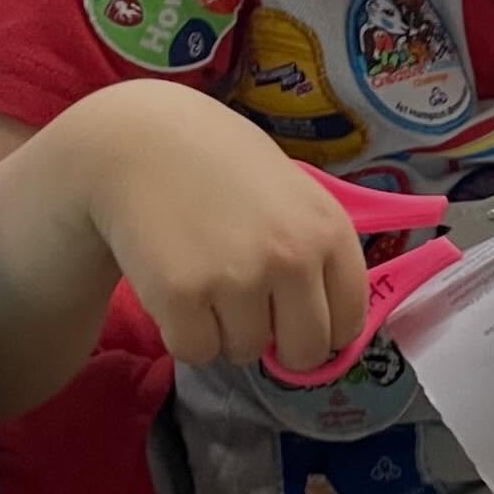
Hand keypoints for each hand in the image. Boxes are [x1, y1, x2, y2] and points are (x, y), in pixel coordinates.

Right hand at [76, 82, 368, 370]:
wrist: (143, 141)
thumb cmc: (225, 165)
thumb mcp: (295, 195)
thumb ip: (316, 252)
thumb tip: (328, 328)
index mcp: (330, 231)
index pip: (349, 322)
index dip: (324, 331)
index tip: (300, 321)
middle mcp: (294, 258)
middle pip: (305, 353)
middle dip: (280, 345)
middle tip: (253, 312)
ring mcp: (239, 278)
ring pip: (246, 352)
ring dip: (226, 331)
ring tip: (208, 279)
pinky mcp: (182, 296)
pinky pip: (195, 352)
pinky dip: (184, 333)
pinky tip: (179, 287)